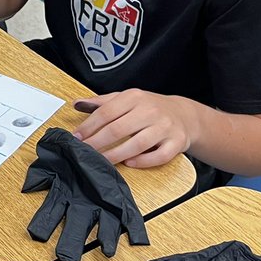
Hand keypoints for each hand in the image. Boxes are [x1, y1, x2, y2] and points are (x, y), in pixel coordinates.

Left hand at [72, 89, 196, 168]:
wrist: (184, 114)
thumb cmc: (150, 108)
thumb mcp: (127, 99)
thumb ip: (102, 102)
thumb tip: (77, 104)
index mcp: (135, 97)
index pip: (106, 112)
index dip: (89, 126)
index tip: (77, 137)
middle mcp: (150, 111)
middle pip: (119, 129)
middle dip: (97, 142)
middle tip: (84, 152)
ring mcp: (165, 127)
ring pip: (137, 144)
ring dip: (116, 155)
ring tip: (101, 160)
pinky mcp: (176, 142)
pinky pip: (159, 156)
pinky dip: (143, 161)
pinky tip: (129, 163)